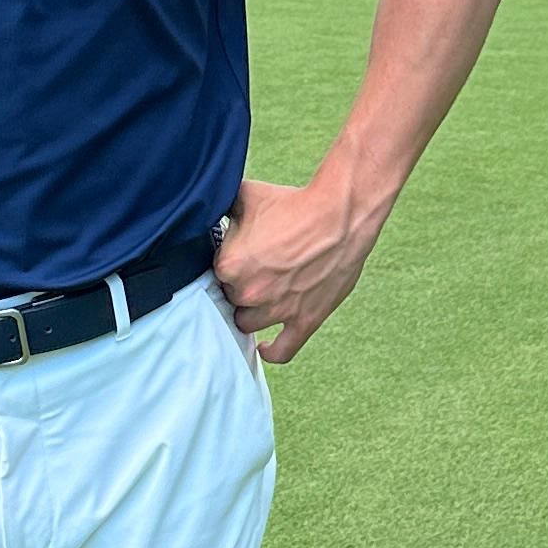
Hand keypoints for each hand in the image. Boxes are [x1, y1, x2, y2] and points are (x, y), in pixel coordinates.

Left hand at [214, 169, 379, 365]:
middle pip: (230, 299)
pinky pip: (282, 351)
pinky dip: (271, 352)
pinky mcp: (304, 321)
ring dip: (252, 311)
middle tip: (258, 268)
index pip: (215, 275)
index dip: (228, 264)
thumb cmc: (294, 203)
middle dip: (241, 286)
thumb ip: (220, 208)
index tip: (240, 254)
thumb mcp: (247, 195)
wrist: (340, 215)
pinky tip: (264, 347)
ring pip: (247, 323)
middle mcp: (249, 293)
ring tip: (262, 294)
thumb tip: (208, 209)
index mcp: (230, 265)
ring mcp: (277, 310)